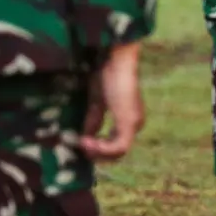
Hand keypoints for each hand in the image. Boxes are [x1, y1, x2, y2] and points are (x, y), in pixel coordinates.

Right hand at [81, 42, 144, 160]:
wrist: (115, 61)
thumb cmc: (106, 75)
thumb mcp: (97, 102)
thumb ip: (93, 120)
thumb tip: (85, 137)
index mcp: (128, 118)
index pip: (116, 144)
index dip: (98, 148)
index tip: (80, 143)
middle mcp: (135, 123)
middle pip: (118, 152)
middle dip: (97, 153)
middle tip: (80, 147)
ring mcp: (134, 123)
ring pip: (119, 152)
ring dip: (98, 152)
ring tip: (82, 144)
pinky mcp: (129, 122)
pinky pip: (119, 147)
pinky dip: (102, 148)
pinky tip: (87, 141)